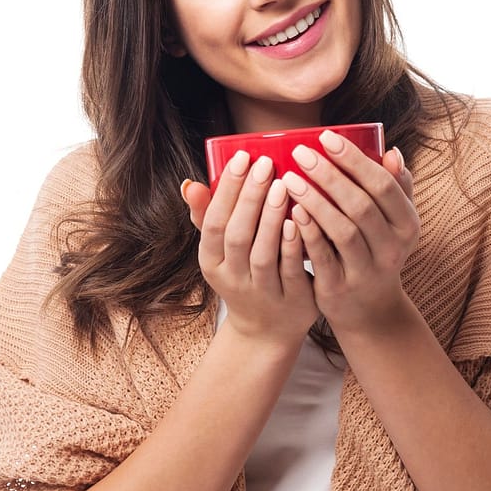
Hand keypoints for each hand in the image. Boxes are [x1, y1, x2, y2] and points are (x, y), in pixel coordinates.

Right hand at [181, 152, 316, 345]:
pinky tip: (299, 220)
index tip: (242, 158)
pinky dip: (294, 245)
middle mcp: (233, 279)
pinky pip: (292, 270)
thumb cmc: (244, 276)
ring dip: (271, 218)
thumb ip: (208, 217)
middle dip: (250, 198)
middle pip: (237, 235)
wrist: (267, 331)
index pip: (214, 223)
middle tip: (265, 164)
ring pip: (263, 253)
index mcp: (211, 262)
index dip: (226, 191)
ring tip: (283, 185)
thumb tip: (190, 184)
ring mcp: (262, 292)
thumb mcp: (220, 252)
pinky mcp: (291, 301)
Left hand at [279, 131, 419, 333]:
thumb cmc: (376, 250)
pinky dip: (307, 232)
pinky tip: (290, 211)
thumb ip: (395, 187)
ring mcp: (366, 271)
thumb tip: (391, 151)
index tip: (326, 137)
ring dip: (315, 201)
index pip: (384, 185)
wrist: (368, 309)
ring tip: (289, 178)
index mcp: (407, 225)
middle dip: (330, 176)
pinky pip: (323, 257)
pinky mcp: (340, 288)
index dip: (355, 160)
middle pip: (362, 206)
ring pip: (342, 231)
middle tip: (301, 153)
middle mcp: (392, 249)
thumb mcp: (394, 223)